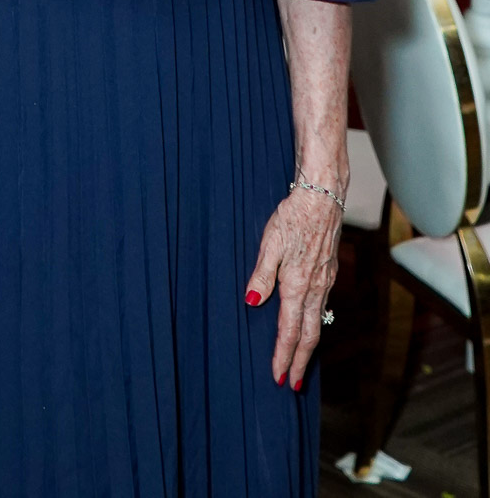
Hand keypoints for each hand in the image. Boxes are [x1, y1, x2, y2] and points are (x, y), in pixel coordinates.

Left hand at [244, 186, 341, 389]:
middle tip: (292, 384)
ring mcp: (325, 282)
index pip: (289, 330)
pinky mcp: (329, 273)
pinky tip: (310, 326)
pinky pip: (323, 308)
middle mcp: (315, 288)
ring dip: (309, 347)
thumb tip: (252, 301)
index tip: (278, 377)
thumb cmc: (293, 216)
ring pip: (318, 323)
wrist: (323, 198)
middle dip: (300, 362)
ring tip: (300, 363)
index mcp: (297, 284)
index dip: (283, 355)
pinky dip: (316, 326)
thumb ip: (261, 274)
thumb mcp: (270, 242)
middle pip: (309, 335)